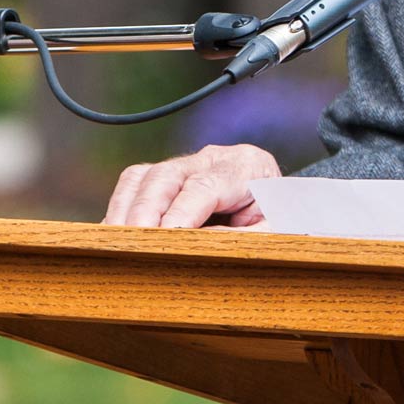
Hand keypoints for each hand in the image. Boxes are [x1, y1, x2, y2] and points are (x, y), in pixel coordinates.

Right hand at [103, 143, 281, 227]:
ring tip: (117, 244)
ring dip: (125, 210)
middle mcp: (214, 158)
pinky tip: (116, 239)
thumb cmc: (282, 222)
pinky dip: (121, 210)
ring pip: (144, 176)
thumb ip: (241, 238)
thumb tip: (195, 244)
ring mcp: (188, 164)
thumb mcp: (276, 232)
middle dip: (145, 211)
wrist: (287, 207)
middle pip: (167, 175)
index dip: (182, 212)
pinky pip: (134, 186)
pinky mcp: (168, 177)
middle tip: (133, 245)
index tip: (165, 238)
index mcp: (248, 166)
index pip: (206, 185)